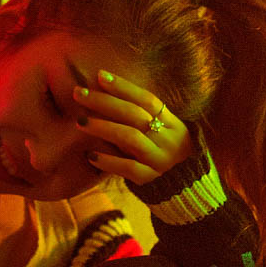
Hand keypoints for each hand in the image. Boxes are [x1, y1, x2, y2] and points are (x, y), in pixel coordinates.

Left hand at [73, 70, 192, 187]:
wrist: (186, 191)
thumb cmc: (164, 155)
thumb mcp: (163, 133)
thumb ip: (142, 118)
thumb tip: (106, 94)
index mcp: (173, 124)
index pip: (147, 99)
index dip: (123, 87)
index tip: (99, 76)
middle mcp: (169, 140)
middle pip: (134, 115)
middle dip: (104, 102)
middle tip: (79, 93)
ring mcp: (160, 160)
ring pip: (130, 138)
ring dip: (103, 127)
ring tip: (80, 121)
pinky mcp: (150, 180)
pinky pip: (127, 168)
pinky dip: (108, 161)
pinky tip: (90, 155)